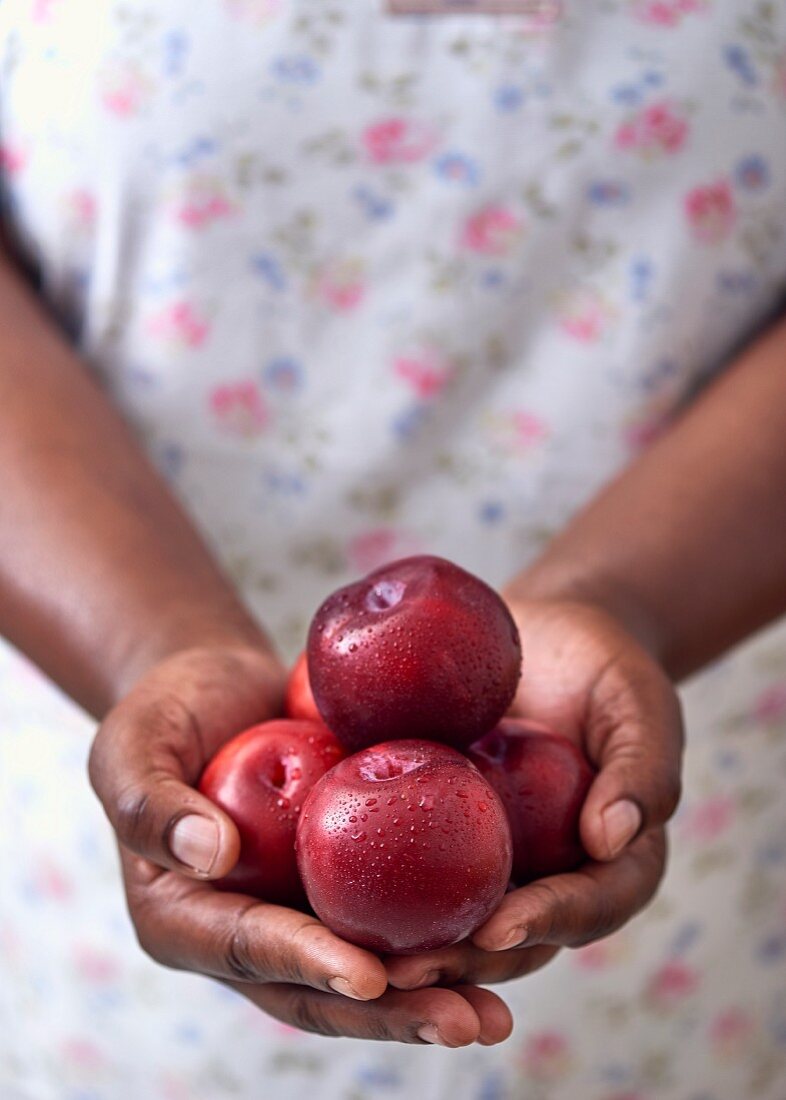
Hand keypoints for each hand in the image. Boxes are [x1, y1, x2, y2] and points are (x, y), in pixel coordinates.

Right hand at [89, 645, 512, 1045]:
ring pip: (367, 969)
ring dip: (431, 993)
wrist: (222, 687)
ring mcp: (299, 912)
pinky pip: (393, 914)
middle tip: (465, 1021)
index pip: (248, 950)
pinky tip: (506, 935)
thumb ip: (149, 801)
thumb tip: (209, 855)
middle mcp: (246, 932)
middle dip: (392, 1012)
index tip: (368, 977)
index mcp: (185, 917)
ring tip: (497, 1010)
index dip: (306, 966)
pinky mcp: (343, 883)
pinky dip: (444, 932)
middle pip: (318, 989)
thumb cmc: (165, 711)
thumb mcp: (132, 743)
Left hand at [386, 598, 681, 991]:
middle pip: (510, 934)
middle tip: (406, 971)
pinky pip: (410, 857)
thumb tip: (614, 837)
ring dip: (411, 943)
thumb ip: (642, 766)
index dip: (544, 923)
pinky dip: (374, 879)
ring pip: (453, 914)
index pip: (586, 906)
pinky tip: (325, 887)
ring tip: (358, 953)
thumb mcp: (639, 702)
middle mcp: (546, 875)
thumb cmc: (606, 668)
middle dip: (461, 959)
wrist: (548, 635)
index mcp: (610, 864)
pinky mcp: (440, 829)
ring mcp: (491, 858)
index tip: (498, 928)